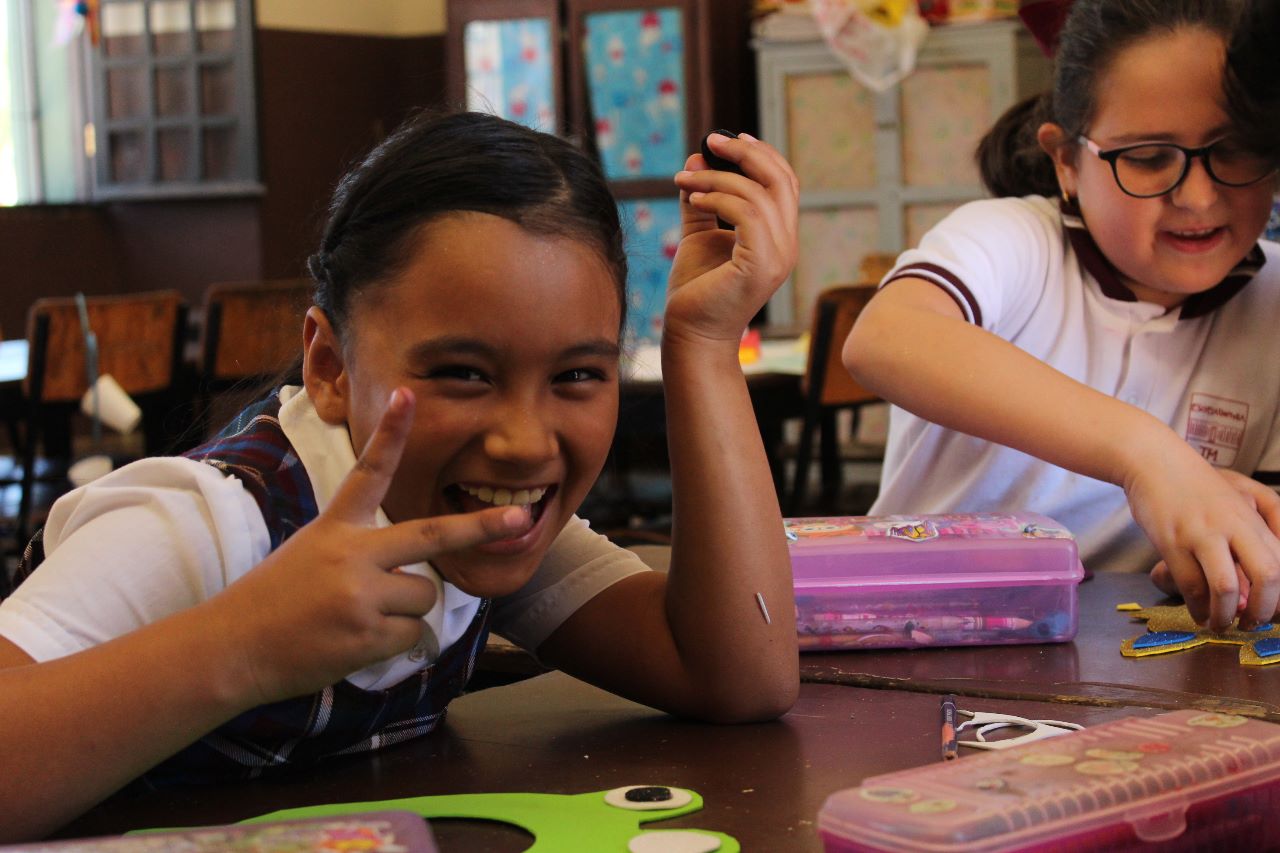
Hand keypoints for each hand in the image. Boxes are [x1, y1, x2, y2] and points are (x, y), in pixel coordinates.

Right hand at [204, 388, 530, 705]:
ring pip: (424, 595)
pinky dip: (395, 644)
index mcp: (335, 527)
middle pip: (432, 535)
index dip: (391, 433)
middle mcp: (353, 553)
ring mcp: (361, 593)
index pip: (369, 472)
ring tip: (358, 619)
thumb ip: (359, 552)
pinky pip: (413, 635)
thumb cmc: (270, 602)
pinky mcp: (366, 633)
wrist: (230, 649)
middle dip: (481, 527)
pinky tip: (355, 644)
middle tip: (520, 519)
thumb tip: (414, 572)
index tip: (409, 395)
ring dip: (406, 611)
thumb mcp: (310, 555)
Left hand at [666, 132, 798, 344]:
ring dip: (717, 177)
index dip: (760, 154)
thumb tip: (694, 158)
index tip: (726, 138)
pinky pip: (747, 212)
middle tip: (709, 141)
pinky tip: (693, 197)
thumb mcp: (697, 234)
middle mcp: (787, 246)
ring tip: (685, 181)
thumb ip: (701, 199)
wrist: (691, 334)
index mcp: (779, 237)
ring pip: (759, 193)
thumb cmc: (696, 291)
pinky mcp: (761, 265)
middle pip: (781, 179)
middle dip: (745, 153)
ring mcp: (778, 257)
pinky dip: (718, 196)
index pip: (784, 183)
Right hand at [1127, 447, 1279, 629]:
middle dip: (1264, 610)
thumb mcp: (1234, 505)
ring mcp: (1203, 533)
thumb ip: (1249, 542)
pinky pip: (1190, 585)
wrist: (1156, 462)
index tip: (1272, 612)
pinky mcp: (1172, 541)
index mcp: (1254, 519)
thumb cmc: (1196, 487)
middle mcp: (1234, 527)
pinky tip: (1197, 612)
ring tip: (1220, 624)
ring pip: (1226, 586)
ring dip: (1226, 616)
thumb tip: (1251, 593)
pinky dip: (1197, 608)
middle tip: (1252, 623)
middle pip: (1269, 575)